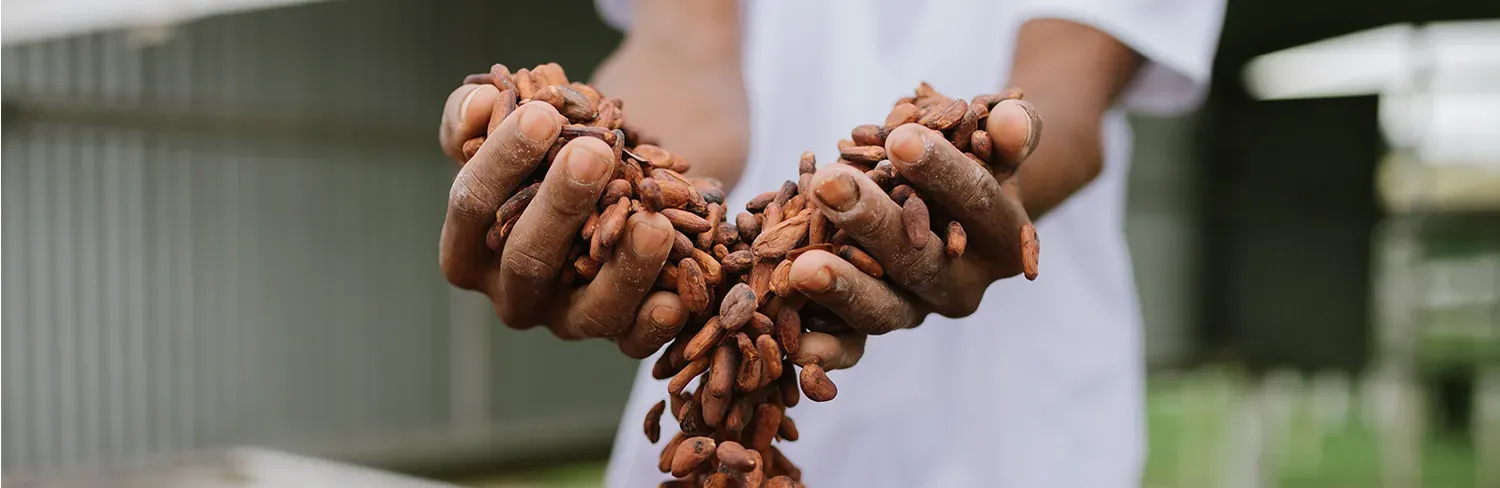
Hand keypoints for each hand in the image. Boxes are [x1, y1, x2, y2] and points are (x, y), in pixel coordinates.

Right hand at [437, 82, 687, 356]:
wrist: (638, 167)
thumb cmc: (562, 142)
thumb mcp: (522, 121)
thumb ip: (479, 113)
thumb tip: (480, 103)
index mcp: (471, 243)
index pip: (472, 205)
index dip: (502, 161)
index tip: (541, 114)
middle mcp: (513, 292)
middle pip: (526, 260)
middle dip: (560, 205)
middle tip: (592, 154)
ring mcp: (568, 319)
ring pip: (589, 309)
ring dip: (622, 265)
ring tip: (650, 222)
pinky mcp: (622, 336)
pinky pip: (637, 340)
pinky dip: (655, 322)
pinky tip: (676, 298)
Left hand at [791, 99, 1041, 337]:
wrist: (951, 207)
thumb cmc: (973, 160)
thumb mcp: (997, 143)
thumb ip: (1009, 131)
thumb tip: (1009, 120)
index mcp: (1005, 241)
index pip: (974, 202)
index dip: (941, 171)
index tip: (900, 139)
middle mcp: (962, 286)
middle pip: (919, 258)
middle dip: (871, 221)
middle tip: (829, 185)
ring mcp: (918, 312)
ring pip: (882, 310)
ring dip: (841, 288)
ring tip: (801, 266)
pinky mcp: (877, 327)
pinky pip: (852, 345)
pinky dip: (824, 347)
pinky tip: (793, 341)